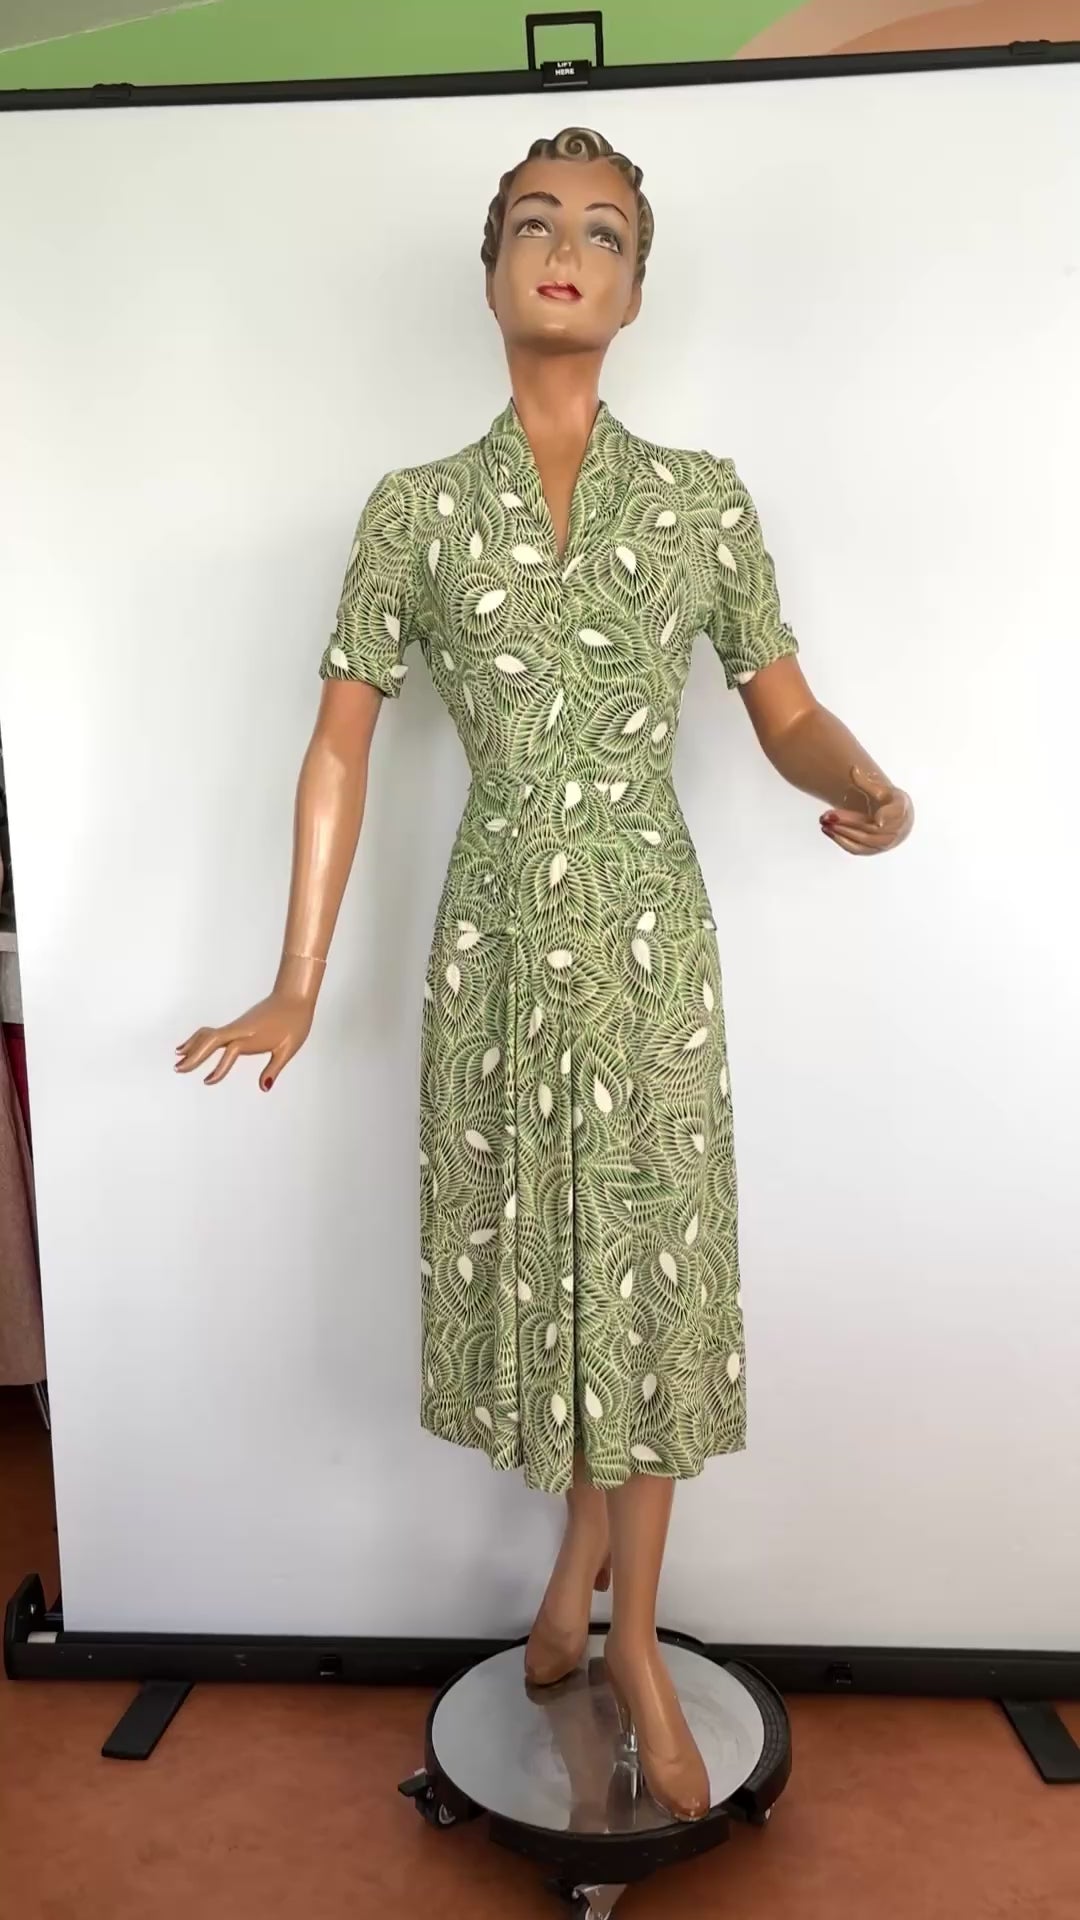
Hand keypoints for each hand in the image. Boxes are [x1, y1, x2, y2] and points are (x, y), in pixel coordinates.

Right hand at [174, 990, 314, 1091]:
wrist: (294, 996)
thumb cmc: (295, 1022)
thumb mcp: (288, 1049)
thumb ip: (274, 1069)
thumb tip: (264, 1087)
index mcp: (253, 1036)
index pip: (230, 1052)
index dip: (219, 1068)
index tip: (207, 1081)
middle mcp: (240, 1030)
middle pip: (210, 1041)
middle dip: (194, 1055)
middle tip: (178, 1069)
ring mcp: (237, 1026)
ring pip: (208, 1035)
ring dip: (193, 1046)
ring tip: (178, 1059)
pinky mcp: (237, 1025)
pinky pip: (213, 1032)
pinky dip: (200, 1039)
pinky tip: (192, 1045)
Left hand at [820, 766, 913, 855]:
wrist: (896, 820)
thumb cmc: (888, 802)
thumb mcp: (880, 789)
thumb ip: (865, 782)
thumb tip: (853, 769)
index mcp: (901, 809)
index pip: (895, 813)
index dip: (887, 817)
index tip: (878, 820)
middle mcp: (897, 829)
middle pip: (871, 827)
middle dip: (848, 821)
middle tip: (829, 815)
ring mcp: (887, 842)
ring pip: (864, 840)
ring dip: (842, 832)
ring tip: (825, 822)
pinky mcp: (875, 851)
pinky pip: (858, 850)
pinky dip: (842, 841)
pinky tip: (829, 831)